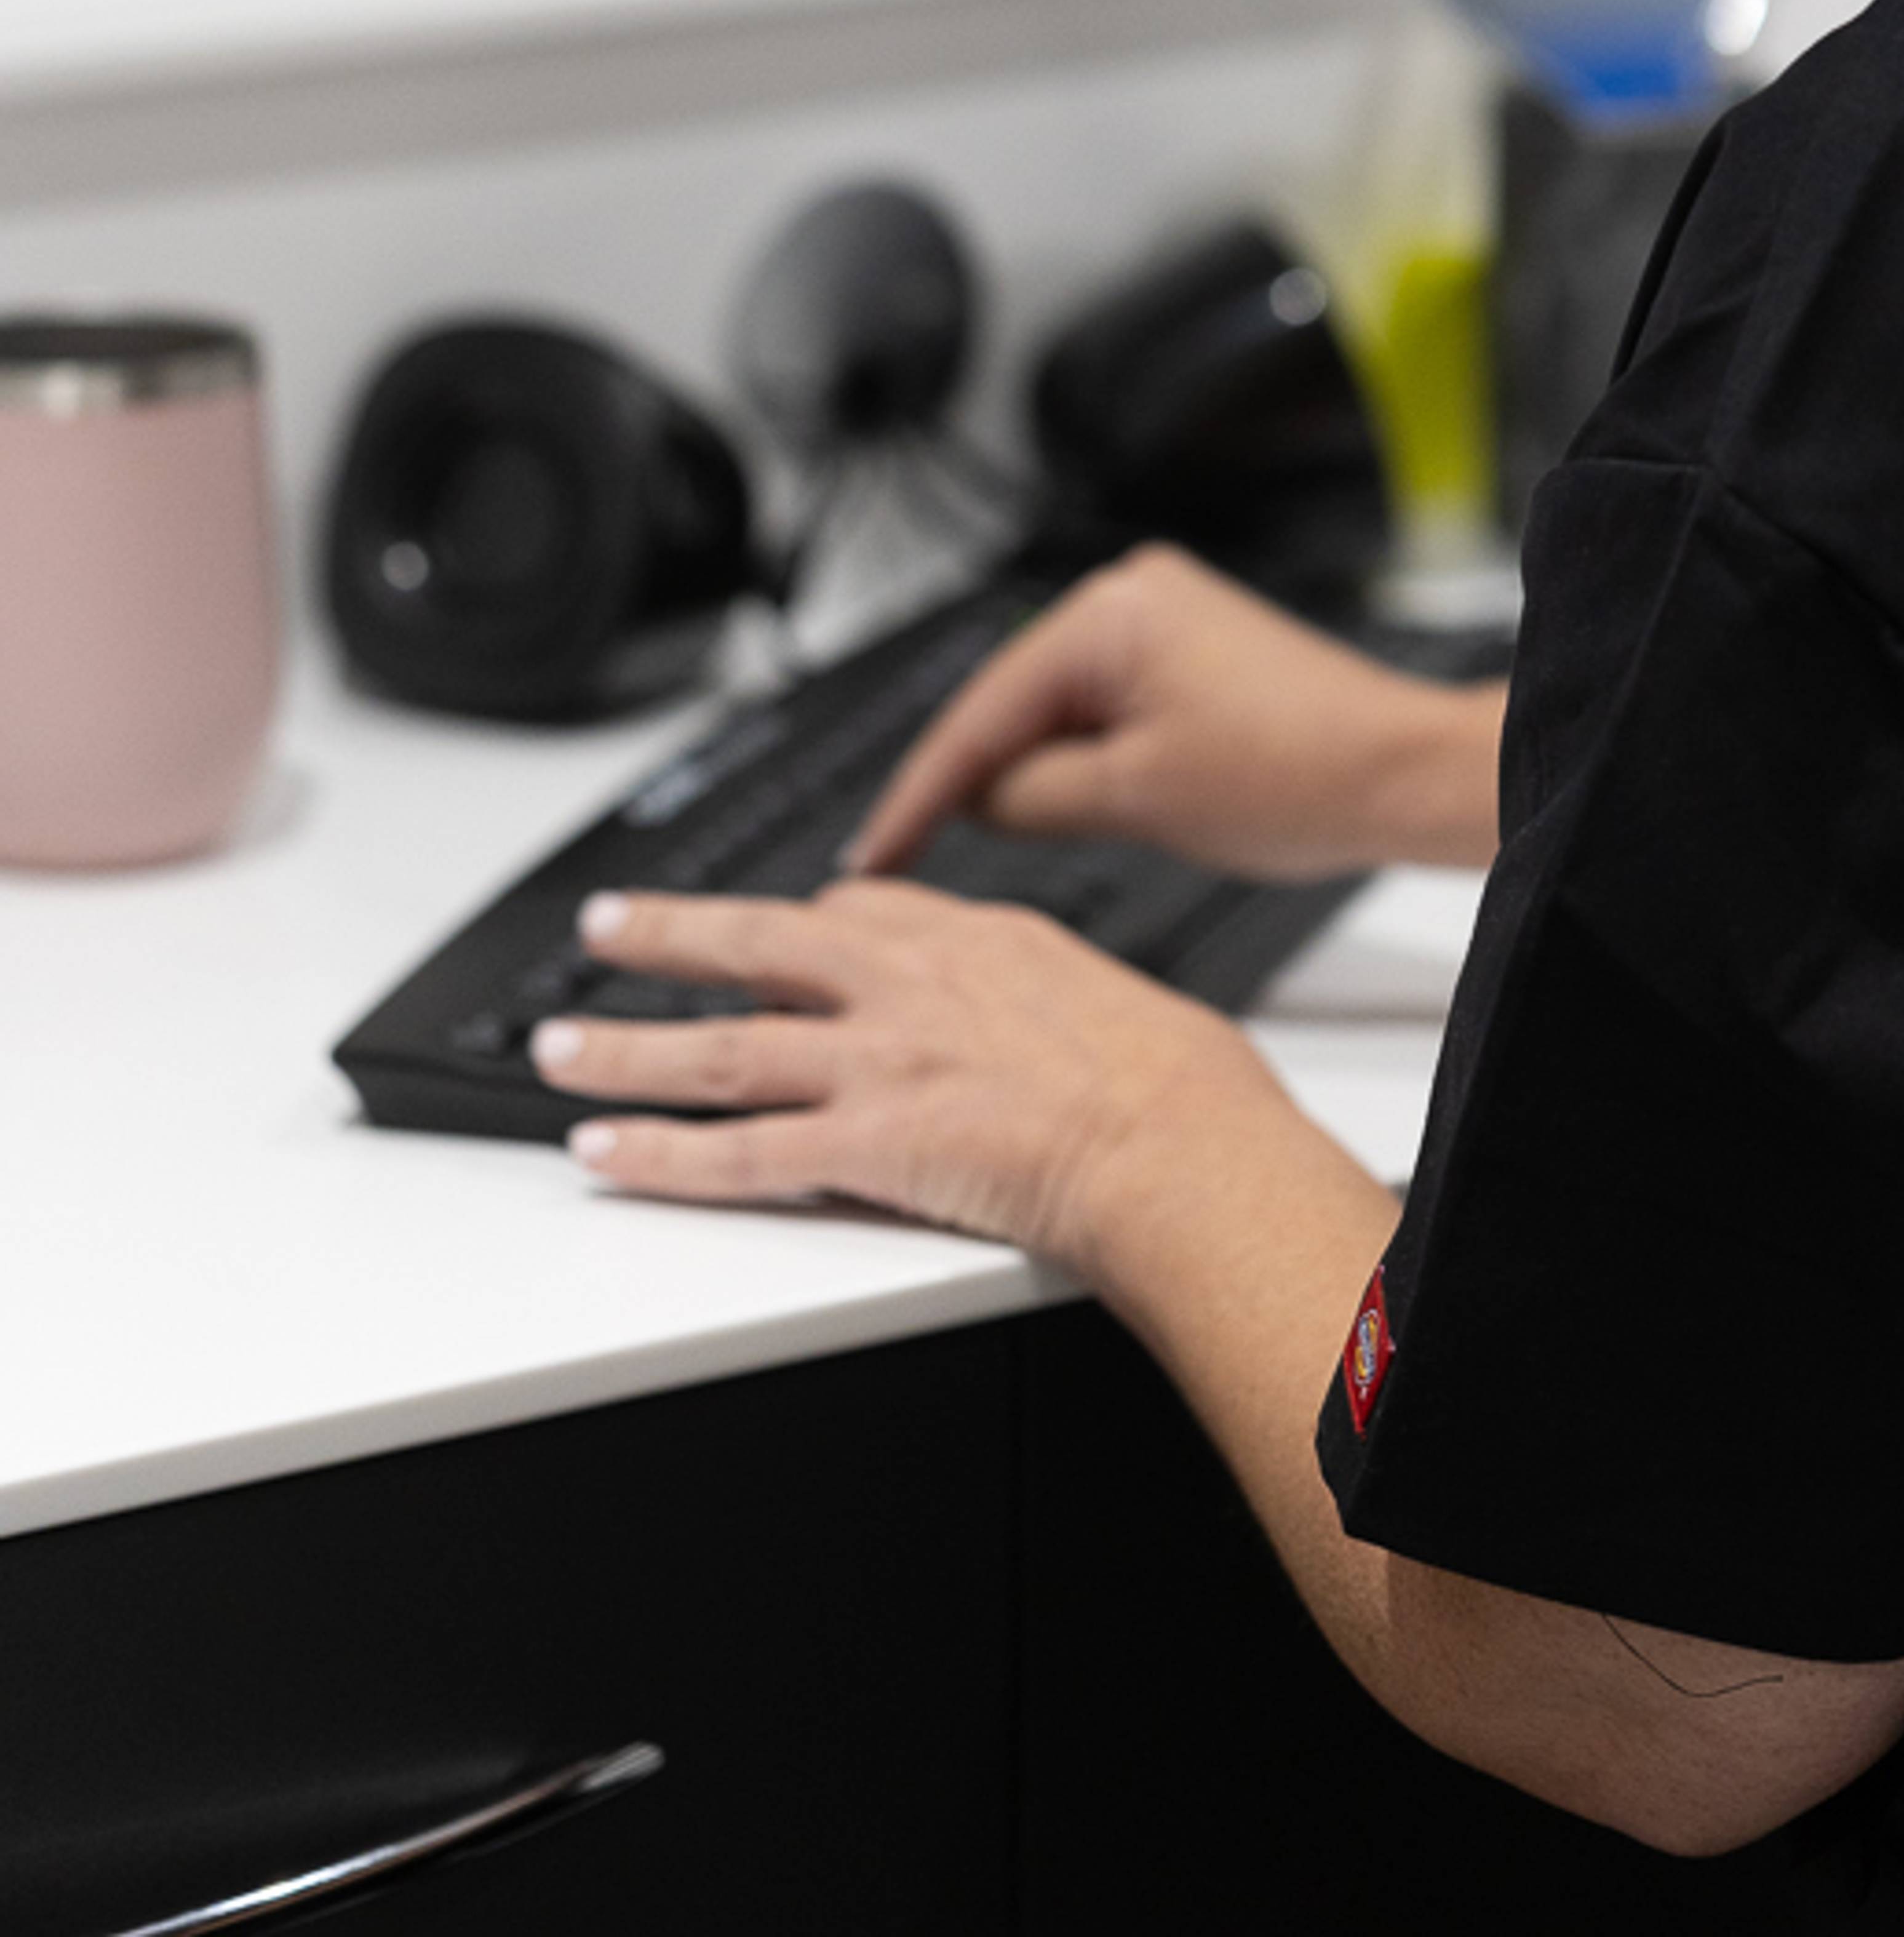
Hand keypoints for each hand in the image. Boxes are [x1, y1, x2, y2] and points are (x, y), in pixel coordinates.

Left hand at [530, 878, 1300, 1272]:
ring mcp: (880, 1063)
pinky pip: (739, 1154)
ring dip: (629, 1049)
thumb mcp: (1103, 994)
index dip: (791, 921)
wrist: (1183, 1142)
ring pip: (724, 1048)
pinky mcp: (868, 1145)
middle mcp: (910, 987)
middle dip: (668, 936)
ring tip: (558, 1050)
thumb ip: (1041, 995)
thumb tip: (1045, 1020)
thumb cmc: (1177, 1085)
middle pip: (758, 947)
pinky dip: (661, 1154)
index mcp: (973, 941)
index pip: (855, 910)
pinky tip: (607, 1150)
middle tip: (602, 927)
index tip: (751, 928)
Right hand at [843, 543, 1502, 882]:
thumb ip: (1031, 794)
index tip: (873, 851)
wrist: (1401, 774)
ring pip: (1054, 711)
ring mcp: (1162, 620)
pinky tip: (1050, 806)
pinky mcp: (1186, 652)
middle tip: (899, 857)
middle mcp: (1131, 595)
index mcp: (1110, 612)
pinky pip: (1100, 708)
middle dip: (965, 781)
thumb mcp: (1134, 800)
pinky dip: (1074, 760)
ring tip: (973, 843)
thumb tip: (977, 796)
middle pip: (1011, 703)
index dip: (919, 793)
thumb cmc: (1303, 775)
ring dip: (1023, 774)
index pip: (981, 713)